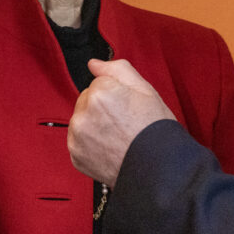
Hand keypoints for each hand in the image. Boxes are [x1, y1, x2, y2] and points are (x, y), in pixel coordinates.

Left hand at [68, 59, 174, 186]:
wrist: (158, 169)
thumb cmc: (155, 130)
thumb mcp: (145, 90)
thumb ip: (117, 69)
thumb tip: (94, 64)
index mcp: (100, 93)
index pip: (99, 82)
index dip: (117, 93)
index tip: (129, 106)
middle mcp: (84, 114)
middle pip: (87, 99)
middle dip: (101, 107)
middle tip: (124, 122)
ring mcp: (78, 136)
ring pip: (82, 119)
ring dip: (94, 124)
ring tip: (117, 136)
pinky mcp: (75, 155)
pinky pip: (79, 140)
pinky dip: (90, 143)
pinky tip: (109, 147)